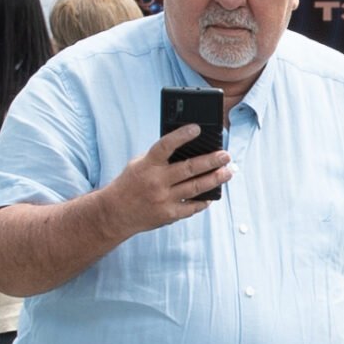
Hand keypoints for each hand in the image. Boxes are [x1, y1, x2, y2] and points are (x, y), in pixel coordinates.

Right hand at [102, 126, 231, 238]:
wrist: (114, 213)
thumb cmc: (130, 184)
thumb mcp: (139, 164)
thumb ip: (160, 157)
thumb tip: (189, 148)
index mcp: (147, 164)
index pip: (166, 145)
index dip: (182, 136)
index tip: (198, 128)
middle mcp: (156, 181)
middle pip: (189, 168)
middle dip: (211, 161)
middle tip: (226, 155)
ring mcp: (163, 199)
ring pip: (195, 187)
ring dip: (215, 179)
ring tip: (228, 172)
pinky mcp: (168, 214)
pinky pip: (191, 206)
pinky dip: (204, 200)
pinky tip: (213, 194)